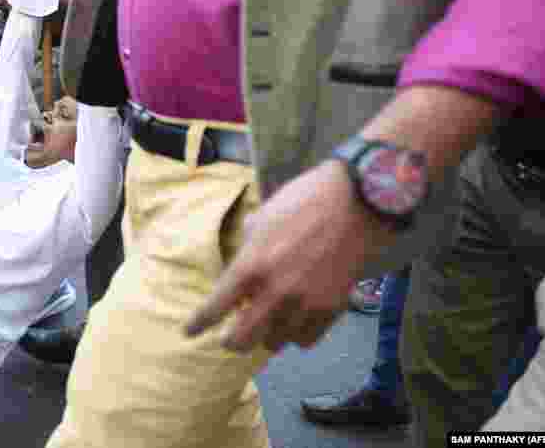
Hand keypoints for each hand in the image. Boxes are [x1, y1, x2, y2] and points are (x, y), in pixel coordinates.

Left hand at [184, 161, 395, 353]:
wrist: (355, 203)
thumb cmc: (303, 201)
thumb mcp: (262, 217)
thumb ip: (248, 246)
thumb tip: (241, 264)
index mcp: (251, 264)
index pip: (216, 305)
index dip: (199, 322)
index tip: (189, 331)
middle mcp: (275, 290)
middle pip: (242, 338)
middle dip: (231, 340)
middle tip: (230, 336)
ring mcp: (305, 303)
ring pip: (274, 343)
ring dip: (266, 335)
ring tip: (266, 325)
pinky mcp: (331, 309)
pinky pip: (305, 340)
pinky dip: (295, 335)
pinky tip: (294, 323)